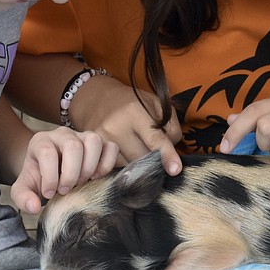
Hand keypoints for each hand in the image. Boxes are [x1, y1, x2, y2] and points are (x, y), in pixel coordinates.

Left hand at [10, 128, 118, 213]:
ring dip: (89, 166)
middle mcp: (62, 134)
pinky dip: (107, 163)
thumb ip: (23, 198)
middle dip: (71, 173)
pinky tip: (97, 177)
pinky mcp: (100, 144)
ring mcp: (82, 136)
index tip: (49, 194)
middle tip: (65, 190)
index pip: (47, 153)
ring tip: (83, 182)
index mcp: (41, 142)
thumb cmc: (38, 179)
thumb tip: (34, 206)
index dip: (49, 176)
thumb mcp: (23, 189)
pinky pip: (110, 147)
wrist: (49, 171)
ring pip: (93, 141)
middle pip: (72, 145)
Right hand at [69, 75, 183, 174]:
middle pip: (143, 157)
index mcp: (134, 111)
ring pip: (131, 166)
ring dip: (139, 161)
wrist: (96, 99)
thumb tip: (170, 156)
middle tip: (152, 145)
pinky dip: (125, 163)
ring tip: (134, 144)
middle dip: (154, 157)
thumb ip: (170, 127)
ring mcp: (102, 141)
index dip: (167, 155)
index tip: (175, 170)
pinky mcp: (94, 152)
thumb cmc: (131, 102)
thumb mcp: (156, 104)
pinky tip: (123, 149)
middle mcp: (115, 127)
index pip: (154, 139)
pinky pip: (117, 168)